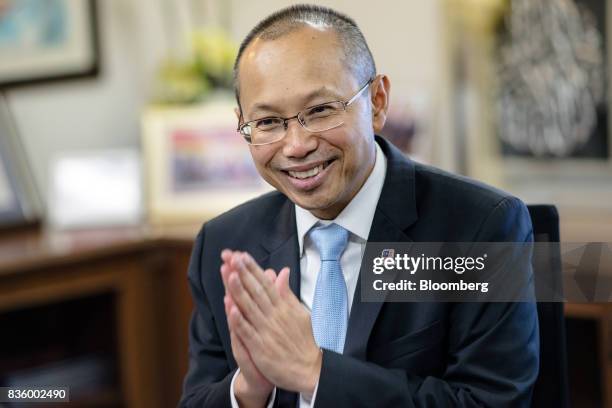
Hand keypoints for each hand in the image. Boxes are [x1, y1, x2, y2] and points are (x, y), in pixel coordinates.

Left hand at [223, 251, 321, 396]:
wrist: (309, 370)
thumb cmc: (304, 341)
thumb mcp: (300, 312)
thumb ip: (288, 293)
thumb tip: (283, 273)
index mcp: (283, 307)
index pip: (266, 284)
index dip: (253, 269)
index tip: (243, 256)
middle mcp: (274, 316)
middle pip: (256, 291)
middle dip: (244, 273)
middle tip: (232, 257)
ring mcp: (266, 331)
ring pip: (249, 307)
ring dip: (239, 290)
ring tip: (229, 274)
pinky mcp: (260, 347)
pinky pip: (247, 331)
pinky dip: (238, 319)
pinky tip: (230, 307)